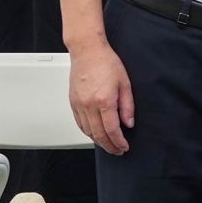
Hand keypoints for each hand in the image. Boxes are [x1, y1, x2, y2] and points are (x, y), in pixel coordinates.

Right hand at [67, 39, 134, 154]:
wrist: (87, 51)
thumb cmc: (106, 62)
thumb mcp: (125, 83)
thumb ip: (127, 106)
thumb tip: (128, 123)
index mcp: (104, 100)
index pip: (111, 129)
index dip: (118, 141)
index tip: (124, 146)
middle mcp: (89, 105)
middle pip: (98, 134)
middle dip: (109, 146)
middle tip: (117, 151)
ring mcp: (79, 104)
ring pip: (87, 131)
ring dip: (98, 141)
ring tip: (108, 145)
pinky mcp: (73, 102)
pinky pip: (79, 123)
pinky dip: (87, 132)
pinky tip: (94, 134)